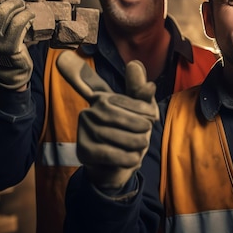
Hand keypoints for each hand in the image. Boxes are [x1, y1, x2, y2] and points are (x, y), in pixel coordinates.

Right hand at [0, 0, 33, 89]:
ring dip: (20, 8)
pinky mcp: (10, 47)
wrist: (11, 73)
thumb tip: (1, 1)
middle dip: (11, 2)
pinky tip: (31, 16)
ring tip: (26, 8)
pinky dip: (26, 17)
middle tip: (19, 1)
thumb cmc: (6, 49)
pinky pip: (19, 26)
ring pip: (9, 16)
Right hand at [56, 51, 158, 190]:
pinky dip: (128, 158)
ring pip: (118, 136)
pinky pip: (111, 154)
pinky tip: (132, 158)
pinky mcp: (84, 150)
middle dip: (140, 126)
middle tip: (146, 133)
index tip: (148, 115)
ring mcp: (84, 131)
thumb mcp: (142, 112)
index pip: (123, 95)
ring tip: (139, 146)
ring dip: (136, 144)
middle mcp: (89, 110)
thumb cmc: (130, 134)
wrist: (118, 168)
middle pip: (120, 115)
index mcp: (103, 97)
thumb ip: (140, 91)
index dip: (141, 107)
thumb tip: (135, 64)